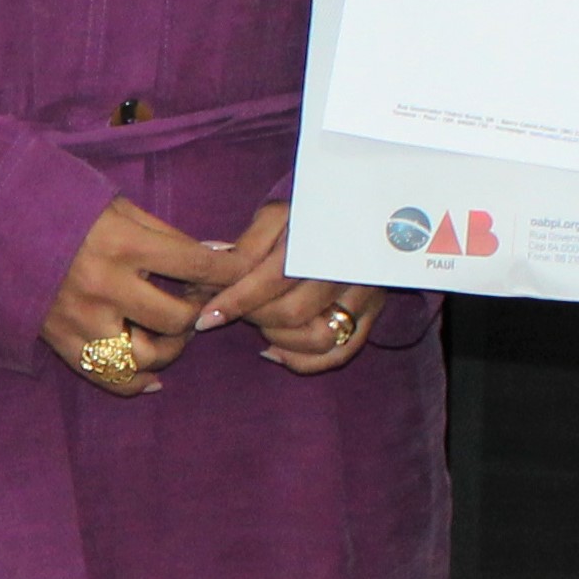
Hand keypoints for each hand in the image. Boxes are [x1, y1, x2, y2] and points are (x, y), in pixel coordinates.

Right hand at [40, 194, 230, 395]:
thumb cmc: (63, 210)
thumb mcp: (117, 208)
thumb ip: (168, 235)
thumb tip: (220, 254)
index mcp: (121, 244)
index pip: (195, 264)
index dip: (229, 270)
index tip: (244, 270)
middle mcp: (104, 286)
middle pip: (177, 318)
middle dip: (197, 312)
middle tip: (196, 302)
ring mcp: (82, 319)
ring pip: (147, 356)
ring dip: (171, 349)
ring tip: (171, 333)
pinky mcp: (63, 341)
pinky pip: (109, 377)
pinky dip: (137, 382)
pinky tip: (153, 376)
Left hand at [191, 199, 381, 373]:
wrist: (356, 217)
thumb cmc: (305, 219)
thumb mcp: (275, 217)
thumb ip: (246, 243)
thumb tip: (210, 260)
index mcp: (321, 238)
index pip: (273, 278)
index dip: (236, 301)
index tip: (206, 317)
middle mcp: (347, 268)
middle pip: (293, 313)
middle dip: (255, 317)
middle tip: (235, 311)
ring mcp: (365, 294)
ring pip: (318, 338)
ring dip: (278, 339)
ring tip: (260, 324)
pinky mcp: (372, 315)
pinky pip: (338, 354)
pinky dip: (302, 361)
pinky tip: (276, 350)